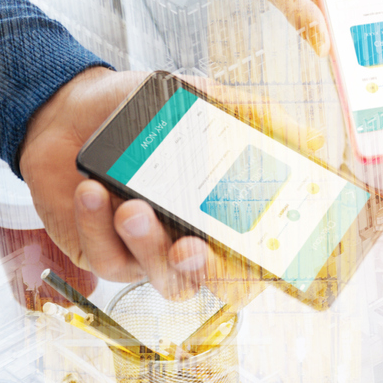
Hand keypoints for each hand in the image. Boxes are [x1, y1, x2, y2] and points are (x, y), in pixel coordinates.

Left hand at [19, 67, 301, 299]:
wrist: (71, 108)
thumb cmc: (143, 113)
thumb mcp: (201, 101)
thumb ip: (254, 116)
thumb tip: (311, 139)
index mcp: (219, 215)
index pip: (250, 261)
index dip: (260, 269)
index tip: (260, 255)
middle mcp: (186, 240)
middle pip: (207, 282)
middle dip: (203, 271)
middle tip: (192, 247)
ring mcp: (144, 251)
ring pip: (157, 277)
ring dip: (147, 246)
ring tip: (132, 208)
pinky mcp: (100, 250)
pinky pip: (107, 256)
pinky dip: (98, 224)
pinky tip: (92, 191)